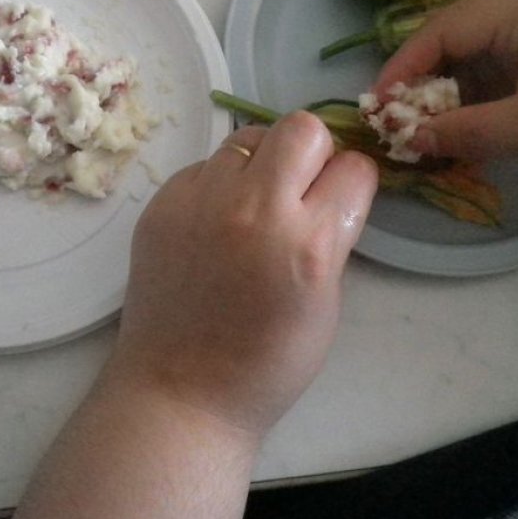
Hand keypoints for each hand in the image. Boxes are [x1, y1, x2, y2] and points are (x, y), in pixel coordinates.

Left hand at [107, 110, 377, 437]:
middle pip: (303, 128)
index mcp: (309, 243)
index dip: (353, 184)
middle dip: (315, 153)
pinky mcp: (163, 202)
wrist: (180, 391)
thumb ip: (332, 238)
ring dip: (264, 163)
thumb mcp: (325, 304)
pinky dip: (220, 185)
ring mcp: (202, 200)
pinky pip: (206, 166)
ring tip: (254, 205)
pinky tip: (215, 225)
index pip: (354, 168)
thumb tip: (330, 191)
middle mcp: (256, 208)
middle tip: (301, 191)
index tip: (342, 202)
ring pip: (250, 137)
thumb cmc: (267, 363)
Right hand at [373, 0, 517, 175]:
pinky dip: (486, 96)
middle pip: (457, 38)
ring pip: (480, 55)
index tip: (375, 110)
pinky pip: (507, 65)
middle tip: (401, 127)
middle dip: (426, 85)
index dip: (402, 71)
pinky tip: (476, 130)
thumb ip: (462, 132)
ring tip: (435, 136)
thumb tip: (407, 139)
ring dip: (456, 95)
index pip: (440, 31)